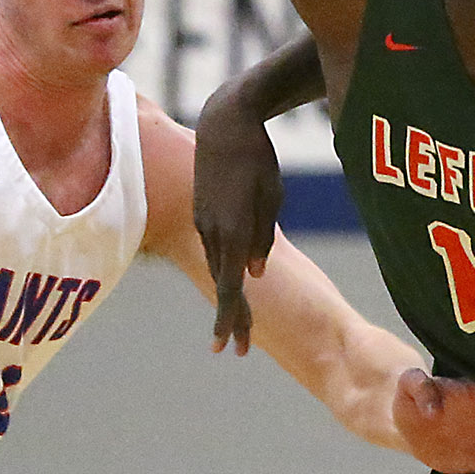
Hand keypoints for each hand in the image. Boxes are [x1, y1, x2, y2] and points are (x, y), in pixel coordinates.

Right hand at [193, 106, 282, 353]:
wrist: (226, 122)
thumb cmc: (258, 159)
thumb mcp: (271, 198)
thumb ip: (262, 240)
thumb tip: (254, 274)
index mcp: (232, 231)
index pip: (231, 286)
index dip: (232, 319)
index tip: (232, 347)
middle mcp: (212, 231)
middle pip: (223, 284)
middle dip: (233, 319)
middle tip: (239, 351)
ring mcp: (204, 222)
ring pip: (218, 267)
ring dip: (229, 296)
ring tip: (239, 325)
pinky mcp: (203, 213)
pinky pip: (215, 248)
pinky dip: (224, 268)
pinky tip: (233, 281)